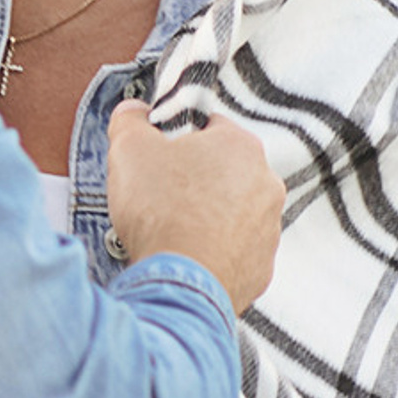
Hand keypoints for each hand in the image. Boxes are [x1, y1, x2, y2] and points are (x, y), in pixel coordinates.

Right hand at [105, 103, 282, 315]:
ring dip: (207, 217)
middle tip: (161, 194)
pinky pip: (234, 252)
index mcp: (241, 146)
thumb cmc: (160, 212)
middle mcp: (266, 185)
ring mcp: (268, 230)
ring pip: (232, 213)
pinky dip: (213, 253)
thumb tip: (131, 113)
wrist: (178, 284)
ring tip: (171, 229)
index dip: (179, 140)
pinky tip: (185, 256)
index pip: (210, 127)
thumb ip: (131, 122)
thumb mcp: (129, 149)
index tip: (159, 157)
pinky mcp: (260, 269)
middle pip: (224, 172)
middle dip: (196, 180)